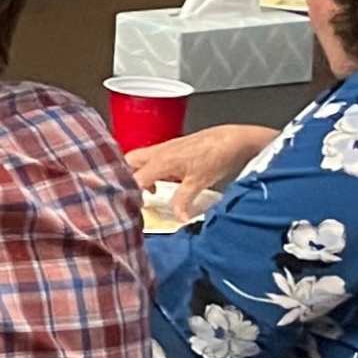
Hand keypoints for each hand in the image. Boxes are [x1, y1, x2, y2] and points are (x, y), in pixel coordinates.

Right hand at [128, 122, 275, 206]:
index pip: (133, 179)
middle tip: (134, 196)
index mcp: (160, 161)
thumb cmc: (216, 157)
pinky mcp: (172, 147)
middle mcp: (157, 152)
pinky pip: (151, 158)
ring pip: (138, 159)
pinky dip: (151, 169)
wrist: (232, 139)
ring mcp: (164, 148)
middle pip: (127, 163)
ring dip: (138, 173)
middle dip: (126, 179)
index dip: (130, 194)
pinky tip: (164, 181)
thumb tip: (178, 218)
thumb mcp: (199, 183)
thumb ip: (183, 201)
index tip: (133, 208)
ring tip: (150, 191)